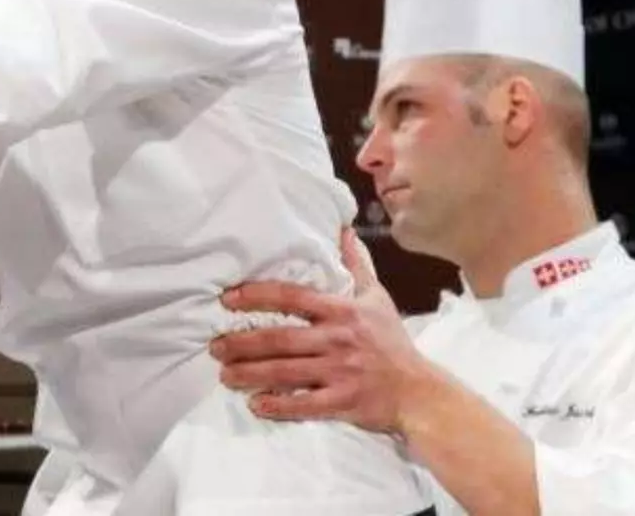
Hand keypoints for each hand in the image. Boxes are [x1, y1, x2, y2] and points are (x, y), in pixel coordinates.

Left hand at [210, 227, 428, 434]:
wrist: (420, 391)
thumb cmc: (393, 342)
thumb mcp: (377, 298)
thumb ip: (357, 265)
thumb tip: (344, 230)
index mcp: (342, 311)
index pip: (292, 297)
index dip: (257, 296)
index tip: (228, 299)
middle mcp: (337, 339)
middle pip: (281, 338)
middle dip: (244, 342)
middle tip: (215, 346)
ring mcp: (339, 372)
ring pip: (286, 372)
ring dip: (251, 373)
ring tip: (224, 374)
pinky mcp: (343, 401)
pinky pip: (305, 404)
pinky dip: (279, 405)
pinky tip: (256, 404)